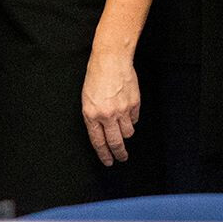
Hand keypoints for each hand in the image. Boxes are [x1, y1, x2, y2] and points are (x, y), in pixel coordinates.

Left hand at [81, 49, 139, 165]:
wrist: (111, 60)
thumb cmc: (96, 76)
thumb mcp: (87, 99)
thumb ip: (94, 117)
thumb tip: (102, 132)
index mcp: (91, 115)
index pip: (98, 142)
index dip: (104, 154)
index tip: (108, 161)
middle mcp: (107, 115)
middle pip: (115, 142)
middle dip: (119, 154)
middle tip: (122, 158)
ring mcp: (122, 109)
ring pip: (128, 132)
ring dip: (126, 134)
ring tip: (123, 129)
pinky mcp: (134, 103)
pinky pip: (135, 119)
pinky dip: (132, 119)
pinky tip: (128, 112)